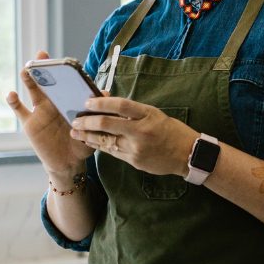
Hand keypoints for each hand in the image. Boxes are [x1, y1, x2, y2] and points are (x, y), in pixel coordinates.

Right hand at [6, 50, 94, 181]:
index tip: (63, 60)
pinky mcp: (30, 124)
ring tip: (26, 70)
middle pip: (47, 81)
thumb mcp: (92, 127)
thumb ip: (97, 111)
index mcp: (68, 101)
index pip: (65, 82)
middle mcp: (53, 102)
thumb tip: (106, 93)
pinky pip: (20, 111)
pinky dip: (13, 102)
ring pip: (32, 91)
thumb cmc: (82, 143)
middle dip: (43, 68)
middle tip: (41, 56)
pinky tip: (11, 94)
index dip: (63, 70)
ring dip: (28, 80)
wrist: (69, 163)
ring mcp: (40, 112)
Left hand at [69, 96, 198, 176]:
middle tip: (75, 120)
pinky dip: (99, 146)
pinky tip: (90, 142)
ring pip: (106, 141)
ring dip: (88, 136)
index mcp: (148, 115)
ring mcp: (137, 148)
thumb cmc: (171, 131)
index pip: (121, 105)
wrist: (187, 154)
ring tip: (76, 132)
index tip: (87, 102)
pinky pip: (112, 152)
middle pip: (108, 124)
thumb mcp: (154, 114)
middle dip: (87, 122)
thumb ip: (133, 112)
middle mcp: (141, 131)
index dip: (102, 102)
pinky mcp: (134, 161)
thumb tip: (108, 103)